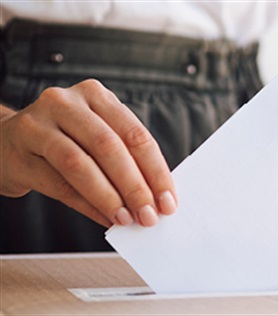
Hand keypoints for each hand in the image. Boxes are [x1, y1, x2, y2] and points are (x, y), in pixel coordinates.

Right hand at [0, 79, 176, 226]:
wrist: (5, 141)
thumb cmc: (63, 140)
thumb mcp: (95, 136)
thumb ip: (124, 158)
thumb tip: (154, 196)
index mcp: (96, 95)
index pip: (135, 134)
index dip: (156, 170)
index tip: (168, 200)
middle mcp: (66, 103)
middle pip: (109, 147)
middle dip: (135, 186)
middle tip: (149, 215)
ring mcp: (38, 124)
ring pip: (80, 164)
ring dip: (109, 197)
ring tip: (127, 219)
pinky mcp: (18, 151)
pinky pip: (57, 183)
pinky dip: (86, 205)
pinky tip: (104, 218)